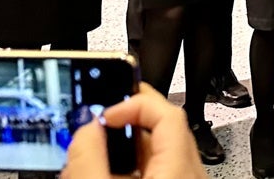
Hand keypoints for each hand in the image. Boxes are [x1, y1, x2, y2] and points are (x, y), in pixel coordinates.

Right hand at [62, 83, 205, 178]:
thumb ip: (90, 161)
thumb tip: (85, 129)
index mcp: (180, 170)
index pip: (168, 112)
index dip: (133, 103)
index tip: (103, 112)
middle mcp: (189, 175)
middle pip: (160, 129)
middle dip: (121, 122)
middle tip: (92, 120)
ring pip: (154, 152)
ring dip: (119, 146)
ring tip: (88, 147)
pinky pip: (152, 171)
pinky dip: (125, 167)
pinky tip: (99, 171)